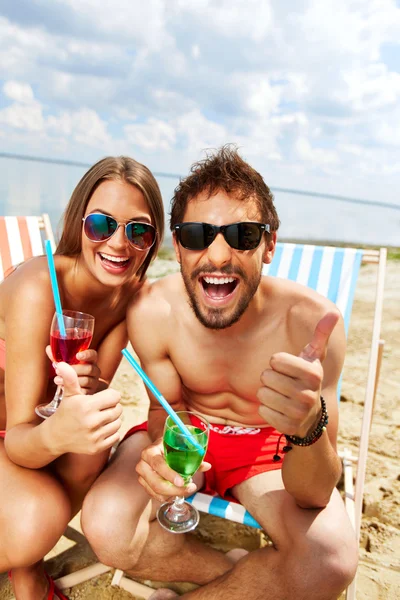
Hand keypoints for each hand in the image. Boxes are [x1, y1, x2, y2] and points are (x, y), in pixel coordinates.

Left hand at [46, 345, 100, 394]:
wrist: (76, 388)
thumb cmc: (71, 372)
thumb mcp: (64, 364)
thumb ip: (57, 356)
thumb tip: (48, 348)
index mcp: (90, 361)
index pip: (93, 355)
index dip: (87, 354)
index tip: (77, 355)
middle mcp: (94, 371)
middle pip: (89, 369)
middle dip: (73, 370)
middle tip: (58, 370)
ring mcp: (93, 382)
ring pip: (86, 380)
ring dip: (70, 380)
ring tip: (58, 380)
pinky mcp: (89, 393)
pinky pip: (83, 391)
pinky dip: (72, 389)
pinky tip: (63, 387)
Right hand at [48, 362, 121, 455]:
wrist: (55, 437)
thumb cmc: (66, 411)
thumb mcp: (69, 395)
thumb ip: (70, 378)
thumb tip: (62, 363)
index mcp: (87, 406)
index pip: (115, 396)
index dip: (110, 395)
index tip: (102, 398)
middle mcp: (92, 422)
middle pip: (118, 409)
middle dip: (112, 407)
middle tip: (101, 408)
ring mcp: (95, 436)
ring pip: (118, 422)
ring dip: (112, 419)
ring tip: (100, 418)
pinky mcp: (97, 447)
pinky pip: (116, 435)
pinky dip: (111, 432)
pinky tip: (100, 429)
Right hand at [135, 437, 210, 502]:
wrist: (159, 447)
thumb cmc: (170, 445)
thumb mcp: (179, 445)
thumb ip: (193, 455)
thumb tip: (207, 466)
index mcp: (149, 452)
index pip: (158, 464)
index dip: (169, 474)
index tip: (182, 482)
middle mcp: (142, 465)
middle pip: (157, 483)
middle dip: (175, 490)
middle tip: (190, 488)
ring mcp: (142, 477)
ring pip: (157, 492)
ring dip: (174, 494)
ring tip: (187, 490)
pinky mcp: (145, 485)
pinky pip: (156, 495)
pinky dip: (168, 496)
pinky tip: (178, 493)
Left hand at [257, 311, 338, 436]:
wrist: (310, 417)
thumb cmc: (306, 379)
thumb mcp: (314, 358)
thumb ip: (321, 335)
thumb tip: (333, 312)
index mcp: (313, 373)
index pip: (275, 359)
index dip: (277, 363)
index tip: (288, 369)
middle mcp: (308, 394)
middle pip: (266, 376)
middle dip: (270, 379)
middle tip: (283, 384)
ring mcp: (298, 413)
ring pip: (262, 394)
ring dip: (267, 394)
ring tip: (281, 396)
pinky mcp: (287, 427)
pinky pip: (262, 411)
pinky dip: (266, 410)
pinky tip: (279, 410)